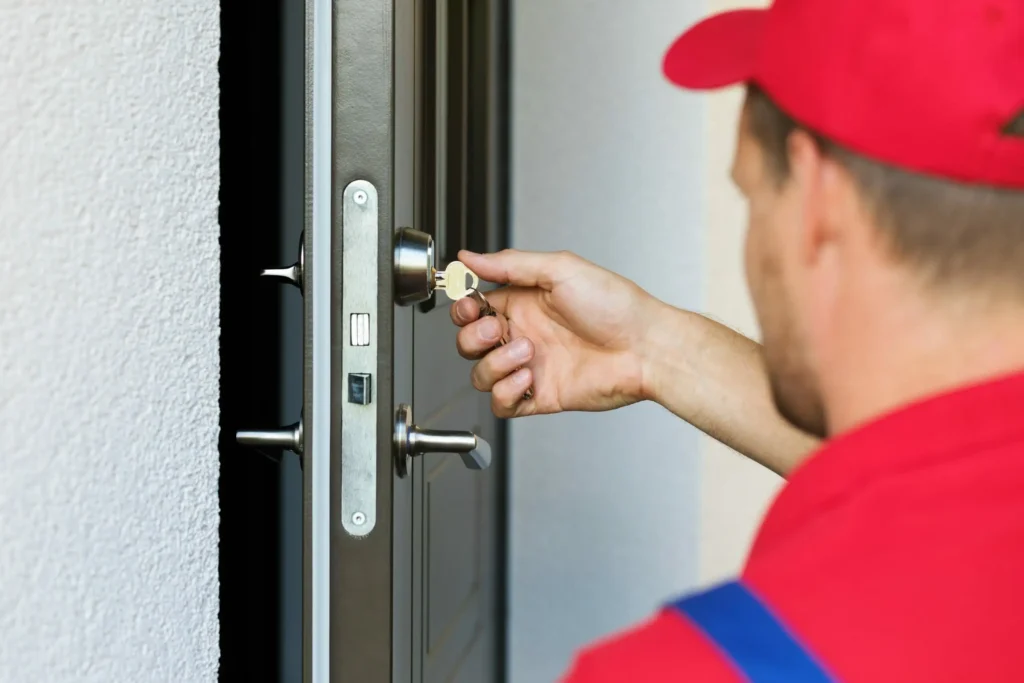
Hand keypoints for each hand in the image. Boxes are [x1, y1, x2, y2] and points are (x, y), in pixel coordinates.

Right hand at [451, 249, 664, 417]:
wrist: (646, 347)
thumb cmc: (616, 305)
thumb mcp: (561, 268)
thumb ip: (510, 264)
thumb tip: (469, 256)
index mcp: (524, 303)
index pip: (473, 308)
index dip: (463, 309)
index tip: (469, 305)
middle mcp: (524, 334)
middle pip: (469, 343)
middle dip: (473, 337)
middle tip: (498, 331)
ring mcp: (530, 367)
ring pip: (481, 375)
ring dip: (494, 364)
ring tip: (527, 354)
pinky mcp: (540, 396)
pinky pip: (502, 403)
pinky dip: (506, 392)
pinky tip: (527, 378)